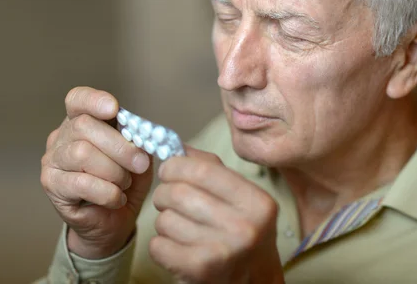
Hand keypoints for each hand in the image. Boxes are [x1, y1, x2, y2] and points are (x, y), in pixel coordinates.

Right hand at [40, 87, 153, 258]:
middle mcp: (62, 136)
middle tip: (140, 164)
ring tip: (124, 184)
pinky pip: (81, 183)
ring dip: (113, 171)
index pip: (78, 99)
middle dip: (119, 146)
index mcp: (82, 121)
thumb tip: (143, 132)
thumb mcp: (138, 157)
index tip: (114, 109)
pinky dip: (106, 192)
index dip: (94, 100)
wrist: (113, 221)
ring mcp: (52, 160)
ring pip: (82, 153)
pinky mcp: (52, 185)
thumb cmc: (125, 183)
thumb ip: (138, 141)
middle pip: (84, 126)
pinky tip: (115, 198)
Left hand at [150, 146, 283, 283]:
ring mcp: (223, 251)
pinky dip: (159, 245)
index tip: (169, 170)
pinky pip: (158, 246)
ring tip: (178, 228)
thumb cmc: (242, 237)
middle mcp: (245, 226)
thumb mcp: (240, 200)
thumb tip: (176, 145)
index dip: (176, 166)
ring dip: (163, 222)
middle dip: (164, 194)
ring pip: (165, 220)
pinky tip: (175, 248)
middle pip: (178, 193)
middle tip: (167, 199)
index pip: (202, 169)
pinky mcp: (201, 271)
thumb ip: (211, 169)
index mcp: (257, 202)